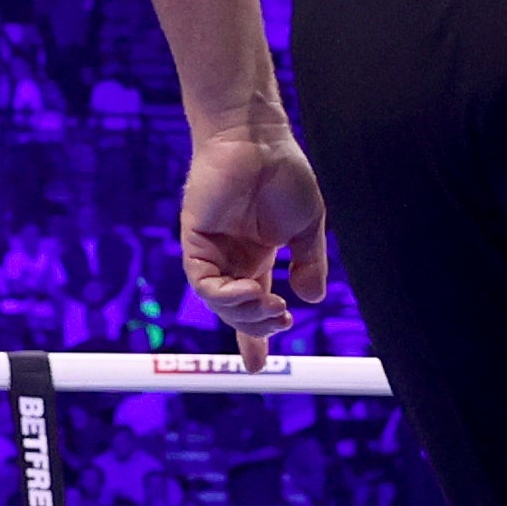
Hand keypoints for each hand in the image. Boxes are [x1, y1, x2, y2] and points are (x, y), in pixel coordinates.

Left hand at [177, 121, 327, 365]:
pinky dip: (227, 295)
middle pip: (237, 313)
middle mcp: (231, 260)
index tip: (258, 367)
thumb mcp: (308, 227)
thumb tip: (311, 299)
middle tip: (283, 323)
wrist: (259, 139)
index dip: (255, 339)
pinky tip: (252, 291)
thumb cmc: (283, 173)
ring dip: (246, 314)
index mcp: (257, 259)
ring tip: (273, 310)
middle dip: (259, 328)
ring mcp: (212, 252)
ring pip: (220, 303)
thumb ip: (310, 263)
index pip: (253, 307)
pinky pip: (204, 282)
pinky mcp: (195, 241)